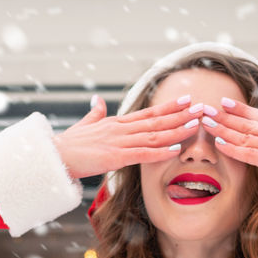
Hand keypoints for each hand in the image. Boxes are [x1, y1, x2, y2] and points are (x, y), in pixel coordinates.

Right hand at [53, 95, 199, 180]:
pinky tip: (175, 149)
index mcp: (117, 122)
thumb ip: (95, 113)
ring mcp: (119, 142)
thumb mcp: (85, 124)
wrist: (56, 156)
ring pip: (154, 135)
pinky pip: (142, 154)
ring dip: (177, 130)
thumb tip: (97, 100)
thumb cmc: (70, 144)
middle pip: (157, 120)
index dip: (169, 106)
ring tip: (196, 125)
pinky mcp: (115, 157)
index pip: (149, 112)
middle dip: (181, 114)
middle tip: (202, 108)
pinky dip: (160, 151)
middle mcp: (121, 129)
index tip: (187, 99)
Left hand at [199, 96, 257, 181]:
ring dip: (223, 130)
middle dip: (225, 116)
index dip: (242, 110)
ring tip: (205, 123)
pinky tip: (219, 144)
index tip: (225, 103)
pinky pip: (250, 155)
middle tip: (205, 109)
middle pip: (249, 123)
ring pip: (245, 136)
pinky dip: (233, 149)